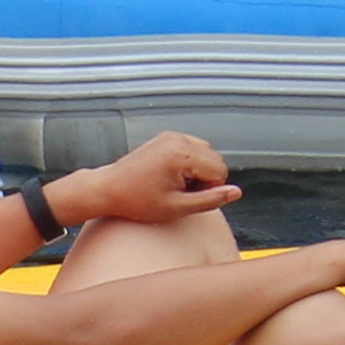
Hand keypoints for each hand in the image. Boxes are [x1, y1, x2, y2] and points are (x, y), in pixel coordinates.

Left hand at [66, 130, 237, 229]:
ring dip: (197, 171)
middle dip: (204, 179)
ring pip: (206, 155)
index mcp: (181, 154)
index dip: (207, 190)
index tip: (184, 198)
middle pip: (215, 161)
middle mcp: (178, 139)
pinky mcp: (167, 137)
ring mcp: (172, 136)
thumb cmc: (137, 201)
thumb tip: (236, 192)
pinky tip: (170, 176)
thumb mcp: (176, 208)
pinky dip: (189, 163)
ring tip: (172, 185)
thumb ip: (210, 200)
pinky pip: (193, 149)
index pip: (219, 171)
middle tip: (178, 193)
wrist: (108, 189)